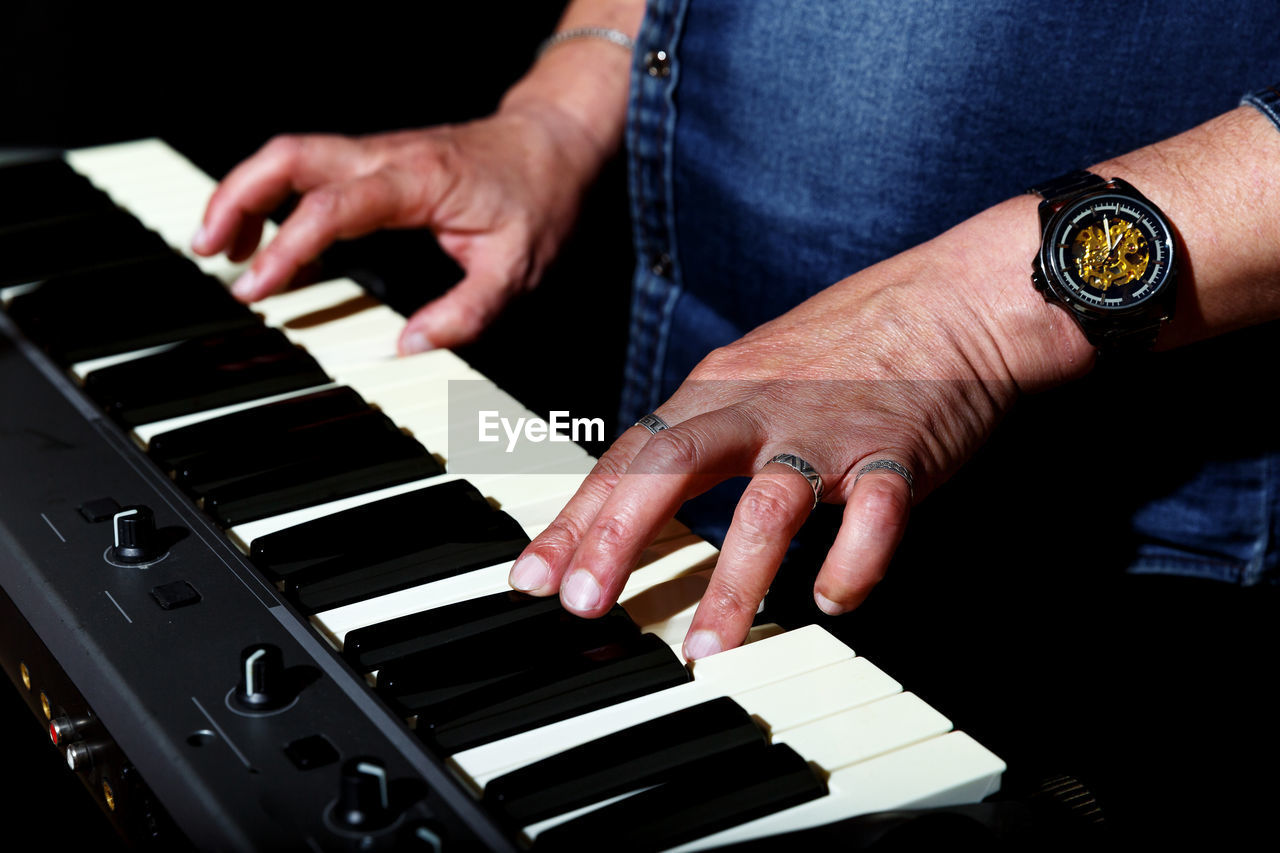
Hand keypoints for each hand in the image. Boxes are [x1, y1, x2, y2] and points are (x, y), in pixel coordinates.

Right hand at [191, 106, 603, 352]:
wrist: (556, 143)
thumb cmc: (539, 201)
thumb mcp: (517, 268)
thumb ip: (466, 312)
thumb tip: (409, 346)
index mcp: (417, 181)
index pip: (333, 206)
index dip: (287, 245)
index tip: (257, 286)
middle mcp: (387, 157)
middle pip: (289, 157)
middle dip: (235, 198)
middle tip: (206, 252)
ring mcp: (378, 154)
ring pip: (291, 156)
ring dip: (246, 194)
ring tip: (220, 249)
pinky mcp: (377, 161)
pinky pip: (311, 169)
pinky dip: (275, 197)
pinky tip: (269, 239)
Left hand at [507, 194, 1094, 658]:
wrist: (954, 298)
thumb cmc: (851, 345)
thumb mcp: (754, 375)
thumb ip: (703, 432)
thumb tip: (637, 494)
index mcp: (720, 391)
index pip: (630, 456)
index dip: (577, 518)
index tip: (533, 577)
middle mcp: (762, 407)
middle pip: (672, 465)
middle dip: (618, 537)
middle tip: (585, 604)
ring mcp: (829, 430)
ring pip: (768, 504)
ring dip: (733, 581)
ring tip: (709, 647)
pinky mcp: (898, 451)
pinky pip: (873, 515)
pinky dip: (851, 563)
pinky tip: (832, 600)